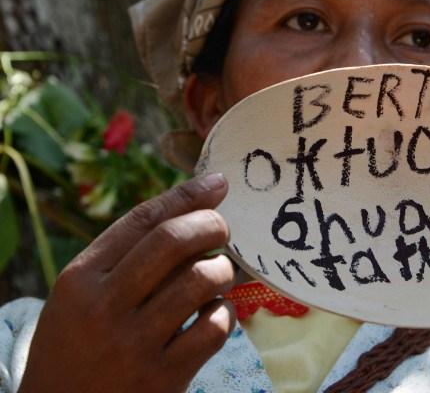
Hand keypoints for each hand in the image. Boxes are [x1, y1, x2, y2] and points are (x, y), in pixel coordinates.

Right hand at [19, 174, 236, 392]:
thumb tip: (193, 207)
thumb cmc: (78, 345)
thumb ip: (125, 256)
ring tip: (217, 276)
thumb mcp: (80, 296)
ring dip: (222, 271)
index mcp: (80, 279)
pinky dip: (224, 313)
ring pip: (202, 280)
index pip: (142, 221)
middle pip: (173, 241)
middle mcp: (104, 307)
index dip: (186, 196)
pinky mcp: (164, 377)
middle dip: (211, 225)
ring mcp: (134, 344)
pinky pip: (216, 326)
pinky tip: (214, 315)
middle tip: (223, 229)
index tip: (217, 183)